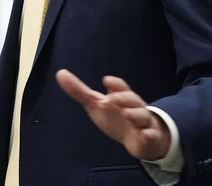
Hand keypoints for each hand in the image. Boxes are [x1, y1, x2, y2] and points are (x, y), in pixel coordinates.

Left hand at [56, 69, 170, 160]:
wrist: (139, 138)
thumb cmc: (116, 117)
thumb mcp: (96, 104)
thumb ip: (79, 91)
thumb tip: (60, 73)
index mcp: (122, 97)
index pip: (121, 87)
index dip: (115, 84)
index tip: (106, 80)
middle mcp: (135, 107)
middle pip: (133, 100)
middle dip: (125, 98)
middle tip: (113, 98)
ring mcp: (143, 123)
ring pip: (143, 116)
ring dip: (136, 114)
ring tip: (126, 114)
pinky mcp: (148, 139)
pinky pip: (151, 136)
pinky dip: (149, 135)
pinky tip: (145, 134)